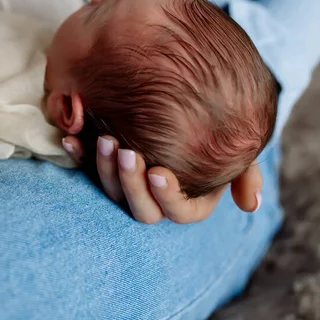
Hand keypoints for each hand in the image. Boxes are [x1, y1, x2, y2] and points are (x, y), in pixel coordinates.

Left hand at [62, 135, 262, 223]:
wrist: (185, 107)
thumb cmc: (213, 133)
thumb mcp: (234, 150)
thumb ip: (245, 172)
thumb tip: (250, 205)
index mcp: (187, 202)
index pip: (179, 213)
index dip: (168, 197)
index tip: (158, 173)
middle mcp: (154, 199)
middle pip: (140, 207)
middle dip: (131, 182)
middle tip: (127, 152)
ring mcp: (127, 185)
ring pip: (112, 191)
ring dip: (105, 169)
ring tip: (105, 140)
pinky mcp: (105, 168)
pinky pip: (88, 169)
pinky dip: (79, 155)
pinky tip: (70, 138)